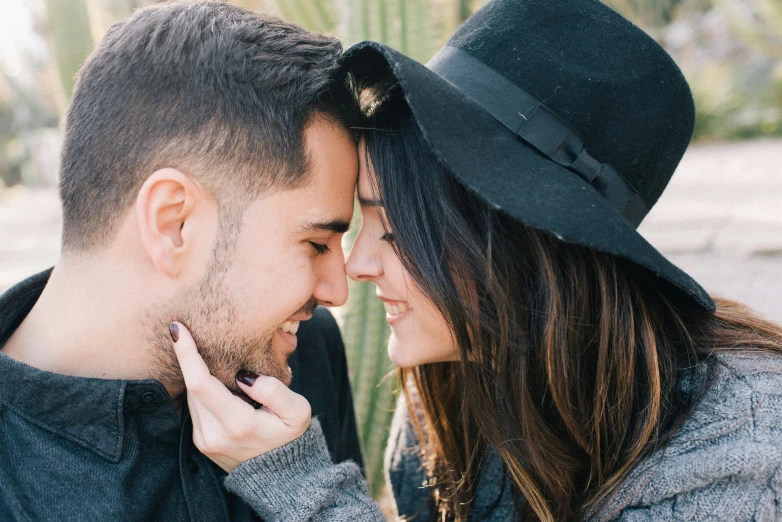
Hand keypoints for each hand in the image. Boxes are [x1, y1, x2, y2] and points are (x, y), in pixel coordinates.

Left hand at [170, 321, 311, 471]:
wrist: (280, 476)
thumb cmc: (290, 436)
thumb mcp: (297, 412)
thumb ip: (274, 390)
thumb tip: (243, 375)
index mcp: (236, 425)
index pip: (200, 384)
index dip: (186, 354)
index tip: (177, 329)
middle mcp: (213, 435)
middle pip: (192, 386)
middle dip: (190, 358)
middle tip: (191, 331)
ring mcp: (204, 441)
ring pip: (191, 396)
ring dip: (197, 374)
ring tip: (207, 354)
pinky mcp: (201, 441)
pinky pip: (195, 406)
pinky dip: (200, 389)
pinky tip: (213, 378)